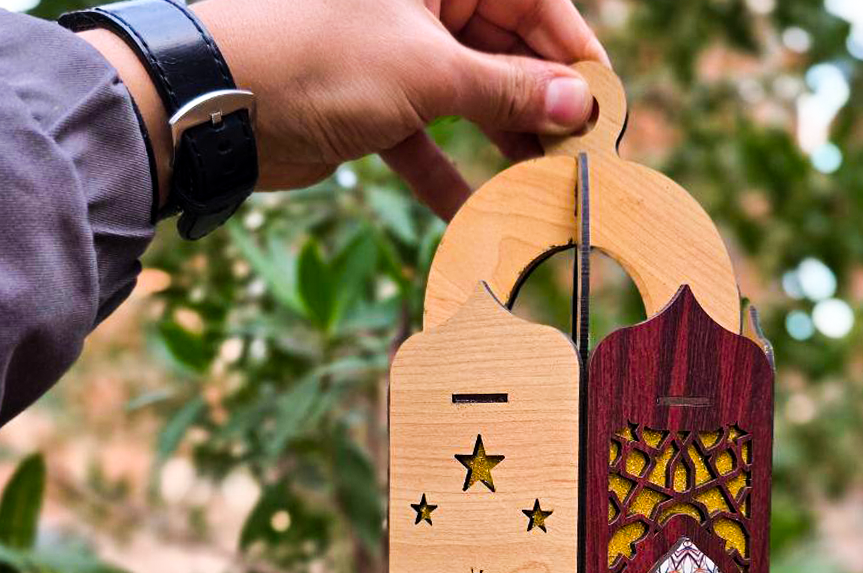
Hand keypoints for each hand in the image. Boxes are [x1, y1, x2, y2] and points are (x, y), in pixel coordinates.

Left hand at [84, 0, 607, 222]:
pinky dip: (450, 179)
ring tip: (544, 189)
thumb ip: (506, 88)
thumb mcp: (428, 70)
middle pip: (506, 54)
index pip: (531, 1)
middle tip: (578, 157)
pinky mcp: (376, 110)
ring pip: (472, 102)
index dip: (572, 54)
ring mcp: (398, 60)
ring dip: (506, 147)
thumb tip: (577, 101)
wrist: (217, 106)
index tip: (603, 106)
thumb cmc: (319, 58)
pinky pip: (429, 144)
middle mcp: (422, 7)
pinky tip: (479, 219)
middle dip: (542, 106)